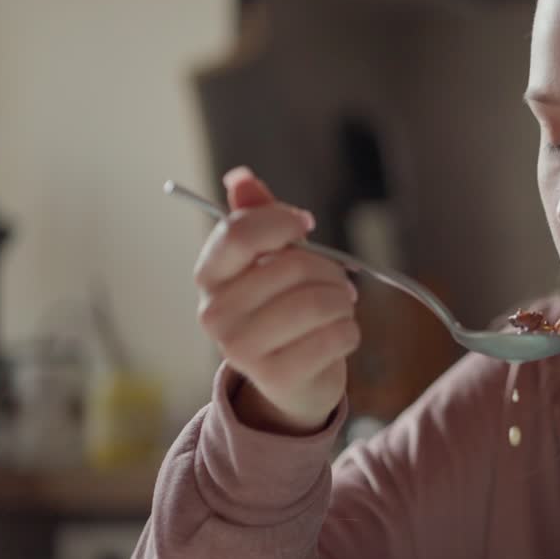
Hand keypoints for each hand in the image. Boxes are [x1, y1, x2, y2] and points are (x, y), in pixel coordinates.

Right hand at [194, 166, 358, 433]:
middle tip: (336, 283)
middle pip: (291, 266)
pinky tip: (340, 335)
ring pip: (318, 302)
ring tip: (339, 307)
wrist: (293, 382)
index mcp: (209, 277)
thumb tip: (240, 176)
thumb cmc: (283, 310)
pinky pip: (337, 335)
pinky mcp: (276, 376)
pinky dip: (351, 330)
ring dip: (343, 301)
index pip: (239, 232)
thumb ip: (257, 219)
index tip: (306, 225)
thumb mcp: (269, 262)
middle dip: (328, 269)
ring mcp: (241, 349)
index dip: (282, 222)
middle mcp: (214, 314)